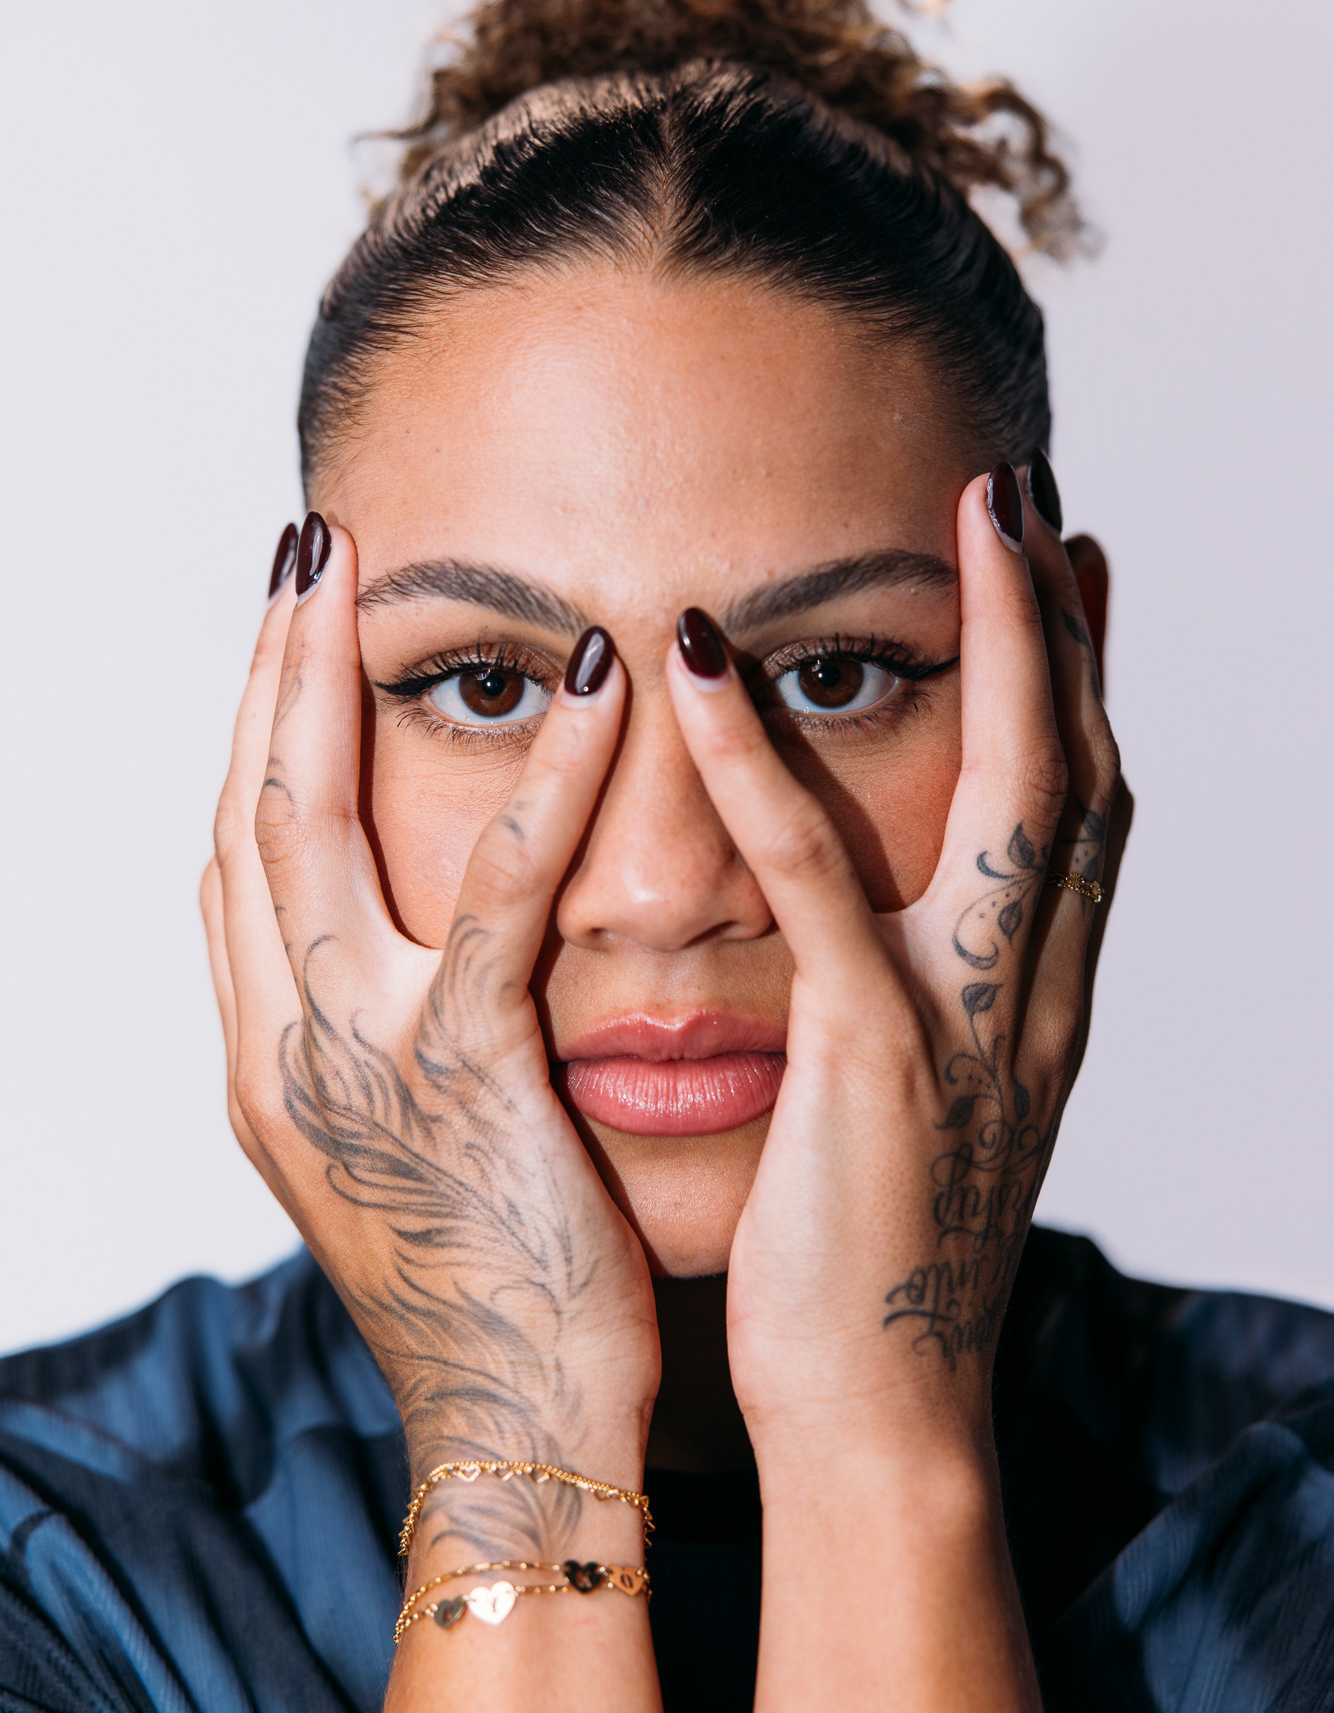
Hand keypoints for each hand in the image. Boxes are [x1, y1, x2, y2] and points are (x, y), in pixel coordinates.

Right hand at [201, 522, 657, 1560]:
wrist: (516, 1432)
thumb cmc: (490, 1291)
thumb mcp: (405, 1155)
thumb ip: (383, 1044)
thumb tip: (397, 955)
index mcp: (268, 1065)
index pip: (234, 865)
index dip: (249, 737)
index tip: (283, 641)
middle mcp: (280, 1048)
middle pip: (244, 816)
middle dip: (260, 676)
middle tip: (296, 553)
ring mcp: (353, 1060)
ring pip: (313, 828)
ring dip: (328, 682)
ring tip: (362, 569)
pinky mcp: (462, 1076)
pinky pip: (500, 898)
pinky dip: (545, 781)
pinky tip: (597, 685)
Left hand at [666, 470, 1126, 1456]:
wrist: (880, 1409)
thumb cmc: (874, 1256)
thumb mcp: (927, 1105)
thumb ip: (929, 996)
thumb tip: (902, 917)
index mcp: (1040, 1005)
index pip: (1089, 810)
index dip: (1089, 681)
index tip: (1069, 567)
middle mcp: (1035, 997)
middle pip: (1086, 773)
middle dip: (1071, 629)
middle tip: (1032, 498)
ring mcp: (970, 1024)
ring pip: (1022, 802)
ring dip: (1004, 649)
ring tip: (964, 519)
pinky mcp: (874, 1058)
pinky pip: (823, 889)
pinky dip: (763, 770)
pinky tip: (702, 669)